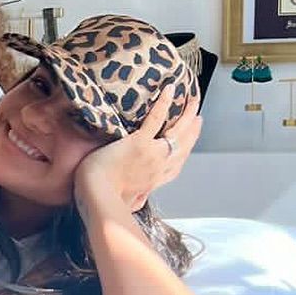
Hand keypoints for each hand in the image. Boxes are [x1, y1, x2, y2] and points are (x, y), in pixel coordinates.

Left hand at [74, 85, 202, 214]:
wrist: (97, 195)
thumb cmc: (105, 200)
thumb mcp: (126, 203)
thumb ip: (134, 201)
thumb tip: (137, 205)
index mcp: (155, 181)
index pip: (176, 165)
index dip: (186, 151)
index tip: (191, 142)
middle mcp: (160, 166)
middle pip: (183, 146)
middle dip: (193, 130)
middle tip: (198, 116)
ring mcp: (152, 153)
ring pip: (176, 131)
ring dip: (187, 113)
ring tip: (193, 99)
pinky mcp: (139, 142)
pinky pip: (156, 119)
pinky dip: (164, 103)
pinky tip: (170, 89)